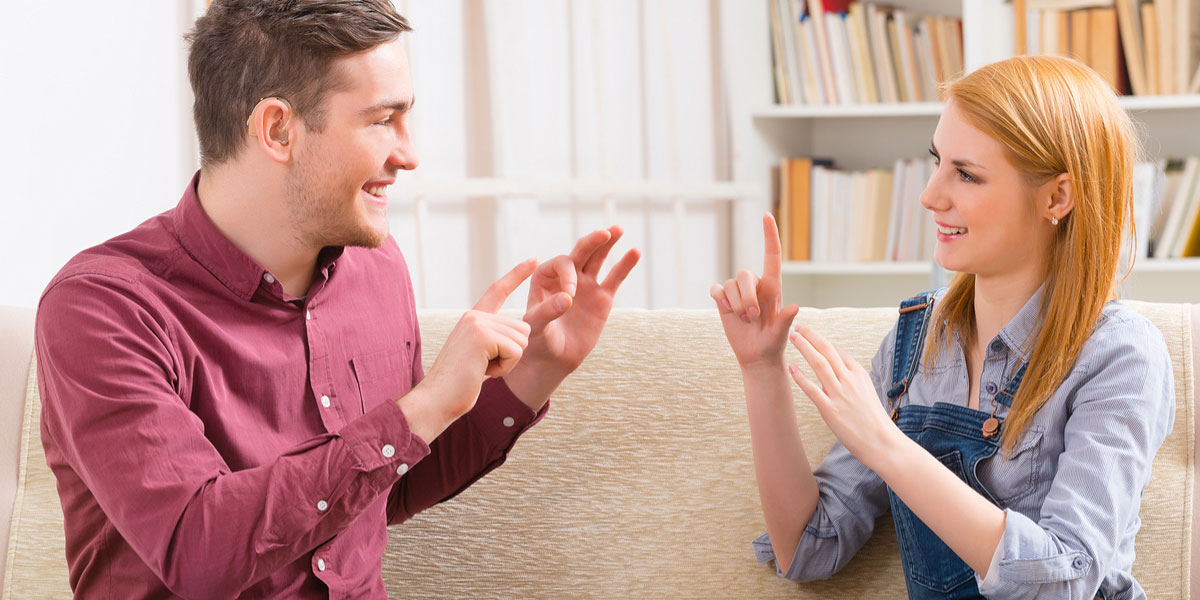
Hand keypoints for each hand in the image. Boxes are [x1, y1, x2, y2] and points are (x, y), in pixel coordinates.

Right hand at [418, 259, 536, 419]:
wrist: (437, 400)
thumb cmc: (459, 385)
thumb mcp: (479, 355)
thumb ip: (495, 338)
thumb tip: (521, 331)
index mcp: (473, 318)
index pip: (498, 290)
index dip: (518, 274)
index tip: (534, 259)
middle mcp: (474, 316)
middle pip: (522, 328)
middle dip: (512, 354)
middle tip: (485, 366)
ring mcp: (477, 324)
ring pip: (522, 340)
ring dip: (508, 362)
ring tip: (482, 369)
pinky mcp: (483, 337)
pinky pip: (516, 352)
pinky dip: (505, 368)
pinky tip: (483, 373)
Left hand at [505, 226, 640, 407]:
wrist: (553, 359)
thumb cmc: (537, 342)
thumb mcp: (535, 328)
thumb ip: (547, 312)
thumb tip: (567, 298)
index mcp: (544, 277)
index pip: (561, 264)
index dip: (568, 275)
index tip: (570, 296)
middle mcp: (566, 277)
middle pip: (580, 252)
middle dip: (592, 242)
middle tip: (604, 233)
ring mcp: (586, 285)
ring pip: (598, 259)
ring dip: (607, 243)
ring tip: (618, 229)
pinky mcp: (602, 297)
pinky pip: (615, 278)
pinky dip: (625, 265)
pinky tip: (635, 252)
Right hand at [710, 214, 799, 371]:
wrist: (756, 356)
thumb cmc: (773, 343)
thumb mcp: (781, 333)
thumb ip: (786, 319)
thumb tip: (795, 307)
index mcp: (773, 287)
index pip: (771, 255)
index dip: (769, 235)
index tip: (767, 215)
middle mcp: (755, 286)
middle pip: (744, 274)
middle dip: (746, 297)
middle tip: (752, 317)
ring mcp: (738, 293)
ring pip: (730, 284)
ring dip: (735, 304)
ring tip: (744, 320)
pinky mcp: (724, 301)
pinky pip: (716, 290)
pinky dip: (720, 299)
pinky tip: (726, 310)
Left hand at [787, 325, 900, 466]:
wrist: (883, 443)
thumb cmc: (874, 421)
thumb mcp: (867, 393)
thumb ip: (852, 381)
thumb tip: (837, 372)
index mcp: (859, 375)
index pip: (838, 352)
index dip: (822, 341)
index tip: (811, 334)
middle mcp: (849, 381)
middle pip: (828, 351)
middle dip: (812, 336)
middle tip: (798, 327)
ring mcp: (840, 394)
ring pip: (819, 364)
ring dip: (805, 348)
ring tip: (793, 337)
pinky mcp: (830, 410)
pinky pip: (812, 389)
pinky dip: (800, 377)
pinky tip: (791, 367)